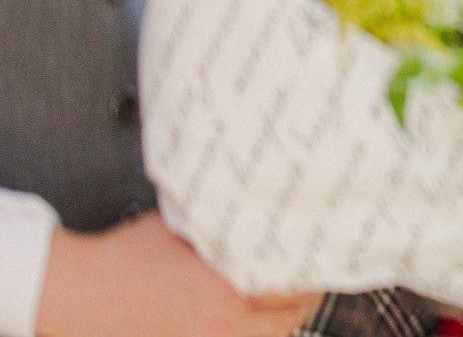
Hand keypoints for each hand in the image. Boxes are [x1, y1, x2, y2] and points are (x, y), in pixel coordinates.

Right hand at [34, 214, 320, 336]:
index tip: (322, 256)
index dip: (315, 270)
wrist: (68, 295)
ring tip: (283, 300)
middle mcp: (221, 327)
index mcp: (226, 291)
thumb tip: (261, 211)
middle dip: (302, 300)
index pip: (296, 288)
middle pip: (288, 323)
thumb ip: (225, 225)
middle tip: (311, 279)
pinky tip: (248, 318)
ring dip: (275, 320)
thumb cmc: (121, 258)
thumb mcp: (183, 229)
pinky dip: (247, 332)